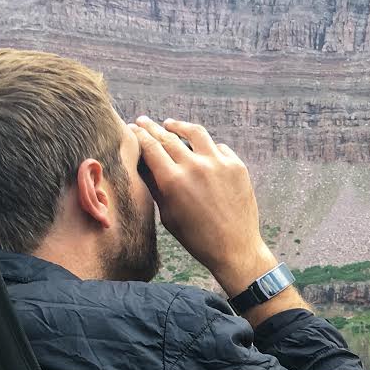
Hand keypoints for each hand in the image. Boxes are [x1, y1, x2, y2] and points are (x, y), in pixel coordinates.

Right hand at [130, 116, 276, 294]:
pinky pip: (218, 147)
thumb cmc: (197, 237)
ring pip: (195, 132)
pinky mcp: (237, 166)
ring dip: (179, 126)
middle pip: (168, 137)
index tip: (132, 128)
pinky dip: (206, 147)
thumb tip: (143, 164)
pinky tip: (200, 149)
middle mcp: (195, 167)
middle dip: (153, 127)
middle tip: (144, 121)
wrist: (235, 248)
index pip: (150, 147)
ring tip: (171, 125)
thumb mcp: (168, 215)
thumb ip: (156, 186)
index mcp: (173, 181)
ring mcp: (218, 164)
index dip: (139, 135)